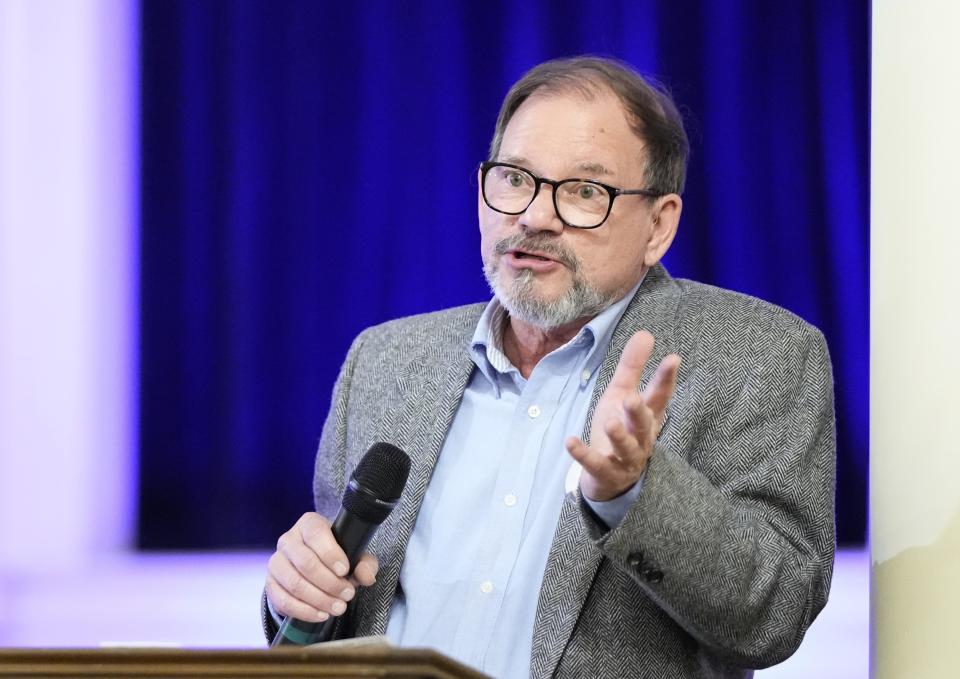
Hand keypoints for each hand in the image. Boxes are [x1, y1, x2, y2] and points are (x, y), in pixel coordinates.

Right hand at [265, 512, 378, 621]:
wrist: (312, 569)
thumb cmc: (335, 558)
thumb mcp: (354, 556)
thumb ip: (365, 564)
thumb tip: (367, 576)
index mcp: (309, 524)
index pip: (316, 534)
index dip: (331, 553)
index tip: (345, 570)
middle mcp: (288, 539)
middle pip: (306, 562)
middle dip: (330, 583)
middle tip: (347, 595)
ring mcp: (276, 562)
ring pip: (295, 583)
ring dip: (319, 599)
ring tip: (338, 607)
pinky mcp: (270, 584)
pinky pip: (283, 600)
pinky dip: (304, 611)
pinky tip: (321, 614)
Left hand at [566, 331, 679, 501]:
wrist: (611, 477)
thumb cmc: (620, 428)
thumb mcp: (622, 394)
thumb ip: (633, 367)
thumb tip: (645, 333)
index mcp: (647, 416)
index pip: (659, 396)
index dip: (666, 379)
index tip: (673, 359)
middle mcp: (640, 437)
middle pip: (643, 425)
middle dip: (638, 412)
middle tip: (631, 399)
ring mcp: (624, 458)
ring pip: (626, 448)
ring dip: (618, 436)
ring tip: (610, 423)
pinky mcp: (605, 472)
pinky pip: (595, 464)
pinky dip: (583, 454)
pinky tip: (571, 441)